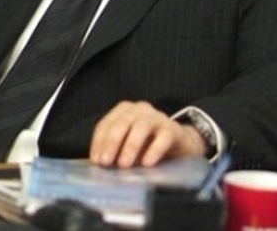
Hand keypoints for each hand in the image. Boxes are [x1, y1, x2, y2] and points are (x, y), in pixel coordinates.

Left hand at [89, 101, 206, 167]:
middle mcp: (139, 110)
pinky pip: (163, 138)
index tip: (96, 160)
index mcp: (123, 112)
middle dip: (111, 143)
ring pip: (141, 127)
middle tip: (106, 162)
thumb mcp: (128, 147)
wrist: (180, 144)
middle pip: (121, 123)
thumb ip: (114, 153)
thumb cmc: (148, 145)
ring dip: (130, 146)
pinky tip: (147, 163)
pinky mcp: (173, 129)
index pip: (106, 124)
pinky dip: (154, 150)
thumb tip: (100, 167)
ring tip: (124, 164)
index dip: (99, 142)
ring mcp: (157, 117)